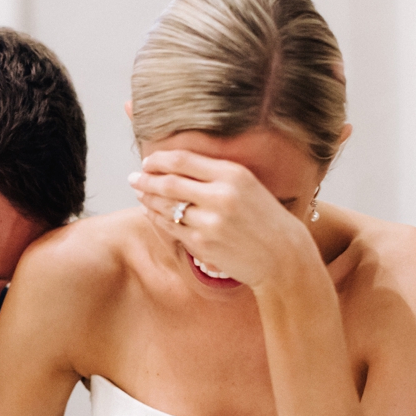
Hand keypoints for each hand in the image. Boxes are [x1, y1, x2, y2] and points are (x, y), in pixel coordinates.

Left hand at [128, 149, 315, 291]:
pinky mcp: (203, 244)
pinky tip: (151, 212)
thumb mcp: (247, 186)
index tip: (148, 161)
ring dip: (148, 199)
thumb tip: (177, 167)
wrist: (282, 255)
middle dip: (146, 179)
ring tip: (139, 193)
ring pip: (167, 206)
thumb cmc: (264, 219)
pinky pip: (171, 228)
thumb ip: (215, 175)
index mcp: (233, 174)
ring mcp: (210, 222)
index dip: (159, 160)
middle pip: (169, 182)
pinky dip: (157, 218)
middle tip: (134, 178)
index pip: (184, 160)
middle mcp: (220, 195)